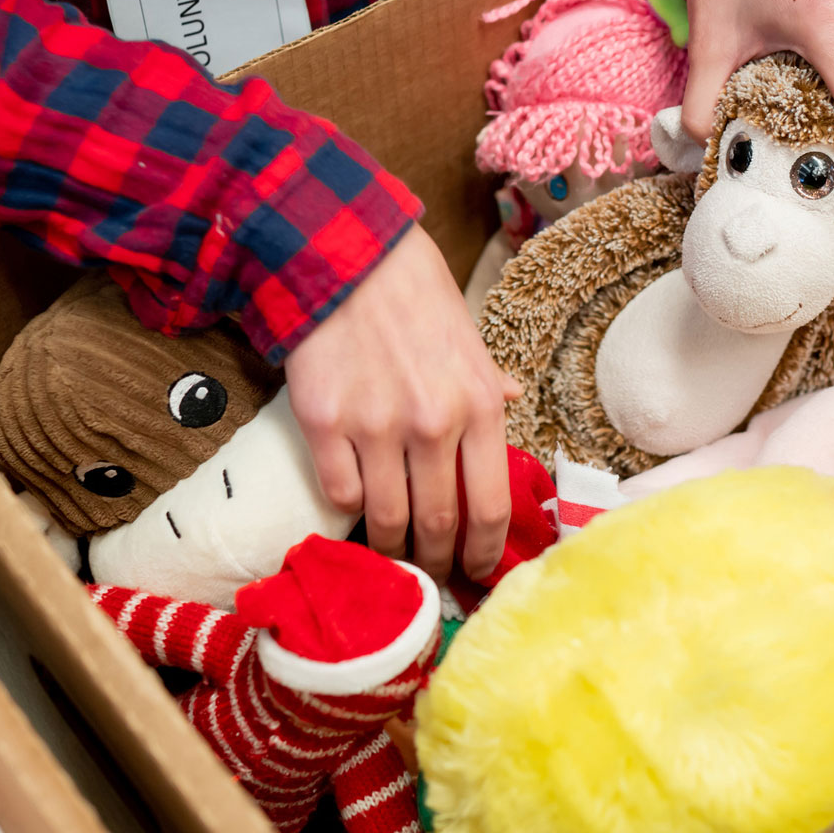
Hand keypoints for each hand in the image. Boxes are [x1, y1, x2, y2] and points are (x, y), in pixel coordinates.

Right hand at [283, 225, 517, 581]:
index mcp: (479, 406)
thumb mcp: (467, 336)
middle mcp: (433, 425)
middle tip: (431, 579)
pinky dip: (345, 510)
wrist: (343, 254)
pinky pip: (337, 493)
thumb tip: (510, 403)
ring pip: (386, 520)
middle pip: (438, 525)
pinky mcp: (323, 423)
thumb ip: (487, 383)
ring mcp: (375, 428)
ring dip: (389, 549)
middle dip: (435, 564)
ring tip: (390, 557)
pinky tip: (350, 508)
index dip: (484, 552)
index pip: (490, 507)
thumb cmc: (411, 292)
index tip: (476, 571)